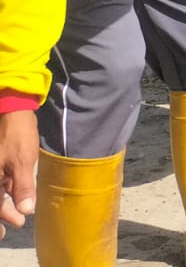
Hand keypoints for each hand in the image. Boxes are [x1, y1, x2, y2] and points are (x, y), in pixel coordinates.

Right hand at [0, 109, 37, 236]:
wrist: (12, 111)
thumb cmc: (17, 136)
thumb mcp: (23, 162)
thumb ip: (23, 187)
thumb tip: (25, 210)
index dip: (1, 218)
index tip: (8, 232)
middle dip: (1, 213)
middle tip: (10, 227)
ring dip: (4, 204)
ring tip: (16, 215)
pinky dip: (5, 192)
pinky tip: (15, 197)